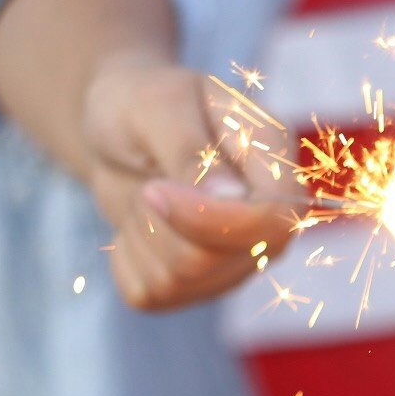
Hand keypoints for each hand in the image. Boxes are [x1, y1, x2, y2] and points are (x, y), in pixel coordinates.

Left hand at [81, 54, 307, 309]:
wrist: (119, 129)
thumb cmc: (142, 102)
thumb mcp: (156, 106)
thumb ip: (191, 149)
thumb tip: (231, 197)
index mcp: (275, 165)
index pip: (274, 220)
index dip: (212, 219)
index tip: (153, 190)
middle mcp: (268, 223)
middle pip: (216, 259)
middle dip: (160, 221)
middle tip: (149, 180)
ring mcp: (236, 261)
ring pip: (179, 280)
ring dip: (141, 234)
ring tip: (148, 194)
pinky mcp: (195, 285)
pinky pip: (150, 293)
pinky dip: (126, 257)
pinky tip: (140, 222)